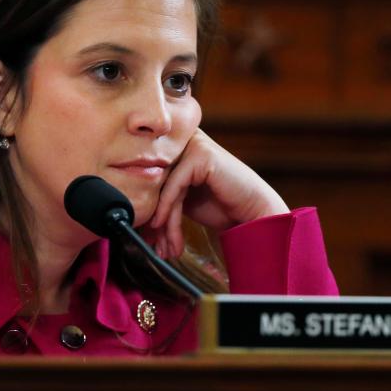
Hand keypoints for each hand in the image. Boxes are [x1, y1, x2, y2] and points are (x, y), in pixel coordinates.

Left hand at [145, 128, 288, 258]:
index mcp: (179, 149)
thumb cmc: (224, 208)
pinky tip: (162, 227)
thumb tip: (134, 217)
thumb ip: (163, 200)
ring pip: (164, 187)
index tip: (147, 240)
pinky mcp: (201, 154)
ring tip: (166, 248)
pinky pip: (174, 185)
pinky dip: (167, 209)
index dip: (149, 211)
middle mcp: (185, 142)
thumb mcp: (186, 202)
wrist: (256, 214)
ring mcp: (194, 145)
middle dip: (155, 220)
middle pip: (156, 183)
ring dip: (164, 222)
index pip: (152, 179)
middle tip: (157, 248)